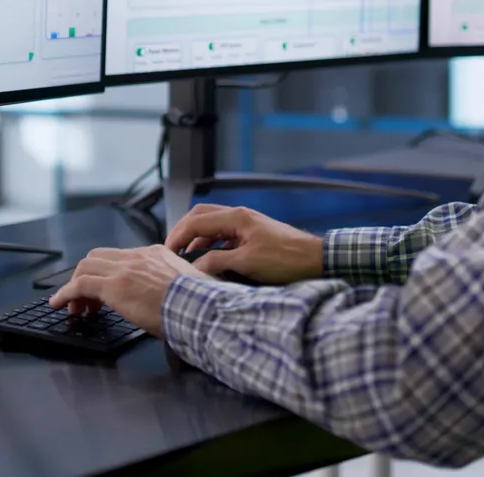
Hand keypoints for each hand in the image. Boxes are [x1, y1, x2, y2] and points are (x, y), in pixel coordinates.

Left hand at [47, 246, 202, 336]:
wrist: (200, 308)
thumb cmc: (199, 303)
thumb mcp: (187, 284)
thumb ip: (173, 283)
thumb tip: (172, 295)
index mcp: (155, 254)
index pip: (121, 257)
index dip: (107, 273)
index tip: (105, 291)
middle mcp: (137, 256)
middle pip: (97, 257)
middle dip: (86, 276)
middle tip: (86, 300)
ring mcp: (124, 269)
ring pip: (85, 267)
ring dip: (75, 286)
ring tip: (75, 307)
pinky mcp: (113, 286)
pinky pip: (79, 285)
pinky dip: (65, 293)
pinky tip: (59, 304)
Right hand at [165, 203, 323, 284]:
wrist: (316, 260)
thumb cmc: (287, 259)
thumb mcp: (247, 263)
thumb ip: (216, 262)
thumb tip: (194, 267)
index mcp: (236, 218)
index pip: (196, 221)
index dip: (177, 236)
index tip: (166, 252)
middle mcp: (240, 216)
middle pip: (202, 216)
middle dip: (184, 231)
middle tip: (172, 250)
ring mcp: (248, 224)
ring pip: (214, 226)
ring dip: (198, 238)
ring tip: (187, 257)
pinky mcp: (255, 235)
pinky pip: (226, 235)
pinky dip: (213, 245)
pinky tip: (211, 259)